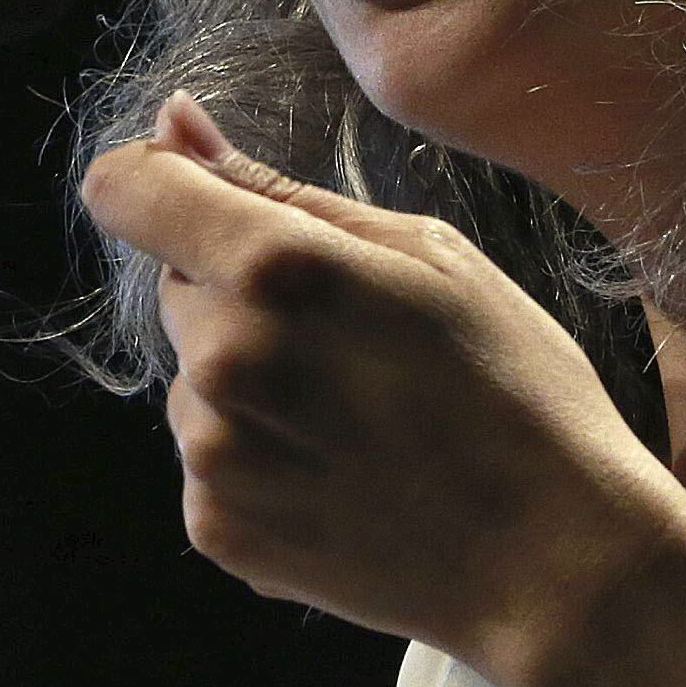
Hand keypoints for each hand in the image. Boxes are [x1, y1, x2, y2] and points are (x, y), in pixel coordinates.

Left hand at [77, 93, 685, 685]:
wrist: (557, 563)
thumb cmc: (514, 390)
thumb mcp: (424, 254)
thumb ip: (276, 187)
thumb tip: (174, 123)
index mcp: (274, 268)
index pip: (128, 189)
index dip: (152, 181)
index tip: (191, 196)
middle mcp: (222, 358)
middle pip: (178, 285)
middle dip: (239, 296)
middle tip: (354, 345)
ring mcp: (211, 453)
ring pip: (193, 377)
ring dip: (249, 385)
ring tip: (362, 423)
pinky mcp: (214, 526)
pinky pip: (208, 460)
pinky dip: (258, 462)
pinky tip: (344, 480)